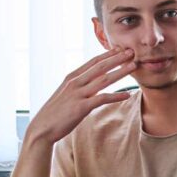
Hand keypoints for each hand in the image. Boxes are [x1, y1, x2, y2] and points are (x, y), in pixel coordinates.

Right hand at [23, 49, 137, 145]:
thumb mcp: (66, 93)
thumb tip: (93, 81)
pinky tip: (127, 94)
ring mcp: (78, 94)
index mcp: (71, 77)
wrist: (42, 128)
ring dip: (120, 72)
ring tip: (134, 66)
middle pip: (100, 67)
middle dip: (117, 58)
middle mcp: (75, 83)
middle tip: (132, 51)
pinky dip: (116, 96)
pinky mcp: (81, 107)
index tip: (121, 48)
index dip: (108, 54)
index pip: (93, 62)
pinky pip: (102, 99)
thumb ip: (79, 86)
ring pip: (104, 80)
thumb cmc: (56, 112)